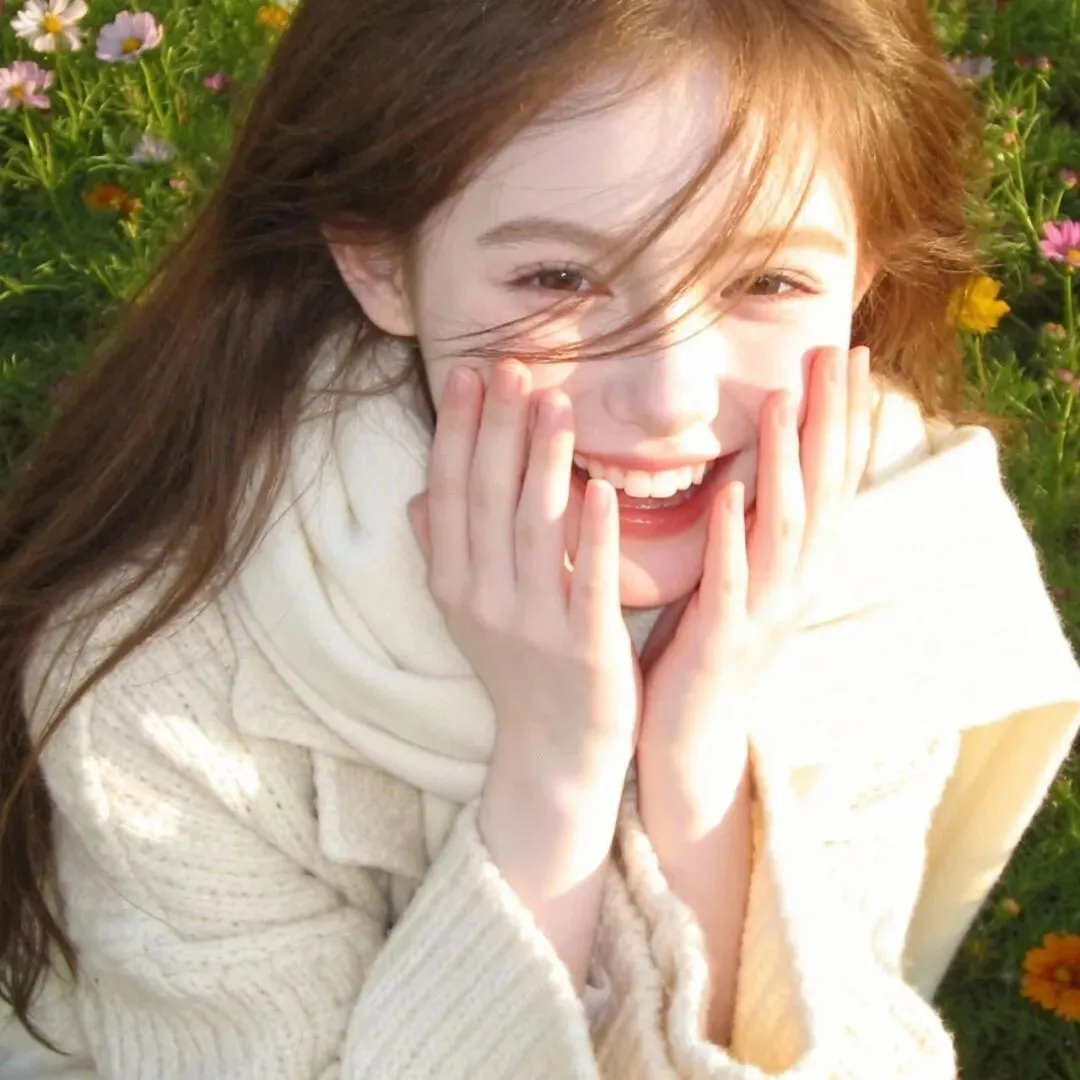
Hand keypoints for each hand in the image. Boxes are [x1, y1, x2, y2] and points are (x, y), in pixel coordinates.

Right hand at [407, 360, 640, 787]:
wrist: (555, 753)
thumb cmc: (518, 671)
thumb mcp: (468, 612)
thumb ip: (444, 551)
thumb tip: (415, 496)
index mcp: (454, 583)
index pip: (450, 492)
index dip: (458, 432)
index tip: (470, 374)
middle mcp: (484, 599)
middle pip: (487, 498)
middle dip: (497, 428)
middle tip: (512, 366)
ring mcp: (532, 625)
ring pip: (533, 529)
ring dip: (543, 462)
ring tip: (557, 403)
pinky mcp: (585, 648)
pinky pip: (586, 581)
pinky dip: (593, 535)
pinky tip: (601, 488)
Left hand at [636, 345, 872, 775]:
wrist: (690, 736)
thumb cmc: (706, 644)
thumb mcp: (738, 574)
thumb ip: (752, 523)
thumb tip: (750, 458)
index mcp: (798, 563)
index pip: (830, 476)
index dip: (841, 416)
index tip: (846, 353)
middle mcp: (796, 582)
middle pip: (823, 488)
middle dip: (828, 419)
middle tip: (833, 352)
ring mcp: (764, 611)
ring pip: (787, 527)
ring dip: (785, 462)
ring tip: (780, 402)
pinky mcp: (724, 639)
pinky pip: (732, 582)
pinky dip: (734, 536)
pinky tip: (730, 494)